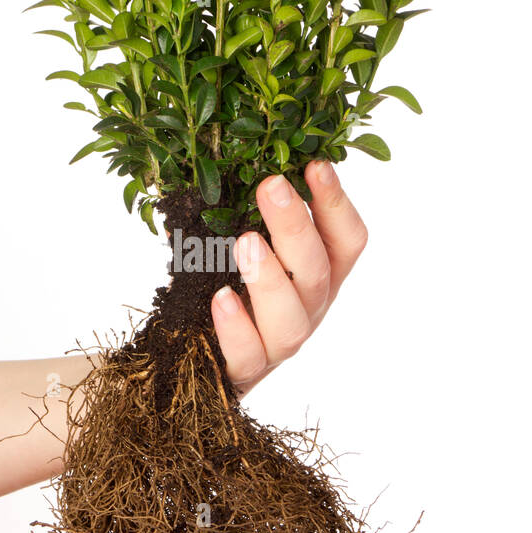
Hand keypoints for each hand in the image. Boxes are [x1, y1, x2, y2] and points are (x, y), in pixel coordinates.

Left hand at [210, 160, 367, 393]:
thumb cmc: (216, 288)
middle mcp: (307, 310)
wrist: (185, 358)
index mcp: (316, 275)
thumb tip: (209, 159)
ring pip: (292, 320)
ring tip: (245, 242)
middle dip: (297, 227)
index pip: (346, 241)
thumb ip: (230, 211)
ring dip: (271, 278)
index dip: (336, 203)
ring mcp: (278, 346)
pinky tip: (221, 298)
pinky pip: (248, 356)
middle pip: (319, 272)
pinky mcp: (244, 373)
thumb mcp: (228, 245)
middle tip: (271, 186)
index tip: (315, 164)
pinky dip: (236, 327)